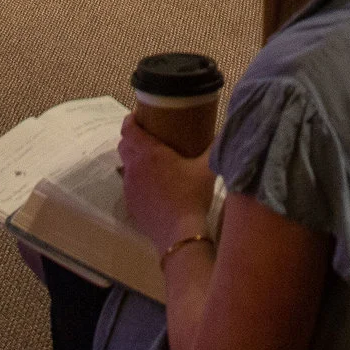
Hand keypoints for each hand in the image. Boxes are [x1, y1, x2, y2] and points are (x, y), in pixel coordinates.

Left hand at [115, 112, 216, 254]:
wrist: (179, 233)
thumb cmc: (192, 196)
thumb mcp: (207, 169)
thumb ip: (214, 147)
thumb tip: (225, 131)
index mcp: (149, 153)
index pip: (129, 128)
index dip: (131, 119)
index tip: (140, 115)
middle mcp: (134, 166)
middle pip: (124, 144)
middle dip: (132, 137)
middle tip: (149, 136)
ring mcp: (129, 186)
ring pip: (125, 165)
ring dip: (134, 158)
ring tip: (151, 160)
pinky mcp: (130, 203)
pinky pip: (130, 184)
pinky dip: (137, 179)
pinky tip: (152, 186)